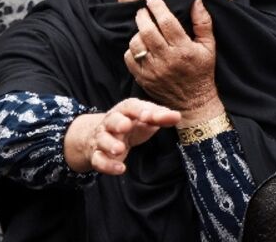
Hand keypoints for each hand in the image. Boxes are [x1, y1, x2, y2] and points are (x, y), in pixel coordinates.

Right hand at [63, 98, 180, 174]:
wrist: (105, 134)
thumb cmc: (133, 124)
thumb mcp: (146, 118)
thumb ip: (161, 116)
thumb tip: (177, 116)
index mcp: (125, 110)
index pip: (131, 106)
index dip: (139, 110)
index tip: (149, 116)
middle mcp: (111, 122)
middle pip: (112, 120)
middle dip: (118, 123)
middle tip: (125, 126)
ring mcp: (103, 138)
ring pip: (102, 140)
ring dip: (110, 144)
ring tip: (119, 149)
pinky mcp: (98, 155)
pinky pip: (99, 160)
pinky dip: (108, 165)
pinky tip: (120, 169)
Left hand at [123, 0, 221, 125]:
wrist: (193, 101)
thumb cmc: (202, 71)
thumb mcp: (209, 46)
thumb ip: (203, 23)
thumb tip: (196, 1)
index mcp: (184, 49)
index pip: (167, 22)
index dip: (157, 7)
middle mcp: (167, 59)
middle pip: (148, 31)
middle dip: (143, 16)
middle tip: (143, 10)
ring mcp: (153, 70)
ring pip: (136, 44)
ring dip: (137, 32)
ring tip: (142, 28)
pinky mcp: (143, 79)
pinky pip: (130, 59)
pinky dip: (132, 49)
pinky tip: (140, 45)